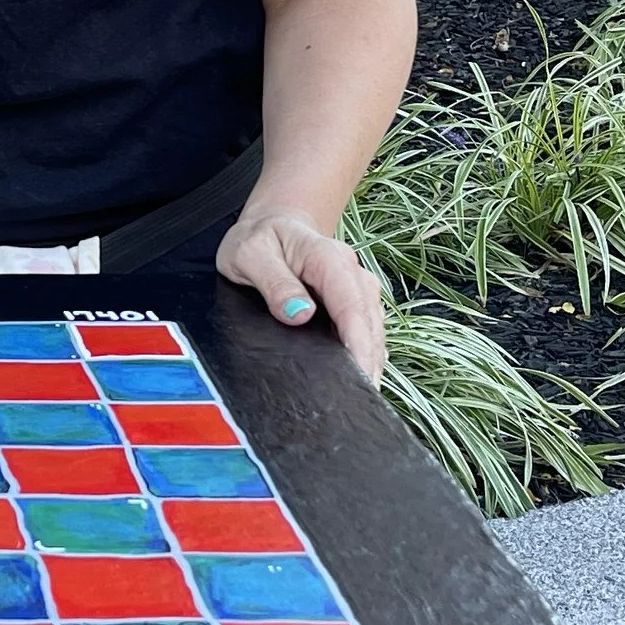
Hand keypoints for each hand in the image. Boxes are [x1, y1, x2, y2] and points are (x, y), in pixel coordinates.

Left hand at [215, 208, 386, 384]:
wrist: (273, 224)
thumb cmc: (259, 239)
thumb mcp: (250, 254)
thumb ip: (274, 282)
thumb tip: (299, 314)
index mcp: (328, 258)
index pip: (351, 304)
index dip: (358, 343)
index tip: (358, 376)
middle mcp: (352, 272)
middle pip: (369, 322)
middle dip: (369, 361)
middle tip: (359, 400)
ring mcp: (358, 287)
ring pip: (373, 328)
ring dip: (371, 360)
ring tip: (361, 397)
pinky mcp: (356, 301)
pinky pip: (367, 330)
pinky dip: (366, 353)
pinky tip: (358, 378)